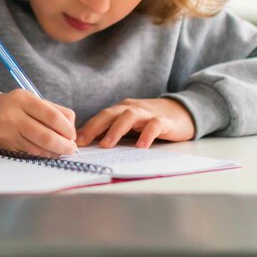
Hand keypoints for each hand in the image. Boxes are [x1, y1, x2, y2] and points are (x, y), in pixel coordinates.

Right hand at [0, 89, 76, 156]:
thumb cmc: (15, 108)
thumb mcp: (32, 101)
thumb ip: (55, 110)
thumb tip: (72, 128)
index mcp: (24, 100)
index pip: (52, 116)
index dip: (67, 128)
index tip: (72, 135)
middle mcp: (14, 116)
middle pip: (46, 136)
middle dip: (64, 145)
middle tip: (71, 148)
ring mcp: (9, 133)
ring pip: (38, 148)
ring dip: (55, 152)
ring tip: (62, 151)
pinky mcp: (5, 146)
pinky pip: (29, 154)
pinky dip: (43, 155)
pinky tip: (48, 153)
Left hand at [76, 98, 195, 148]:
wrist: (184, 111)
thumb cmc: (151, 121)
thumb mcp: (130, 125)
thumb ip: (113, 131)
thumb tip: (90, 143)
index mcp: (121, 109)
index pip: (100, 116)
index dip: (87, 127)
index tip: (73, 141)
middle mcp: (132, 108)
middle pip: (110, 114)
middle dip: (94, 127)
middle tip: (82, 142)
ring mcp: (148, 113)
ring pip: (129, 116)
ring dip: (116, 130)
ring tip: (106, 145)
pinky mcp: (164, 121)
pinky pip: (154, 125)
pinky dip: (146, 135)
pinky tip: (140, 147)